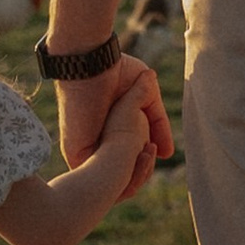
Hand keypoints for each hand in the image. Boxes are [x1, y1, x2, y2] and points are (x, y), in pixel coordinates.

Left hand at [59, 52, 170, 187]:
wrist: (93, 62)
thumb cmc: (115, 70)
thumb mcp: (146, 97)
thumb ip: (158, 122)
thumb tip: (168, 153)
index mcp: (110, 133)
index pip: (130, 162)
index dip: (146, 162)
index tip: (159, 151)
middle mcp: (97, 144)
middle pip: (123, 177)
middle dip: (142, 172)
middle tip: (152, 152)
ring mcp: (85, 151)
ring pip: (113, 182)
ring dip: (135, 173)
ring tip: (146, 151)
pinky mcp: (76, 154)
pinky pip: (100, 180)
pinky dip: (122, 175)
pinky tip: (135, 158)